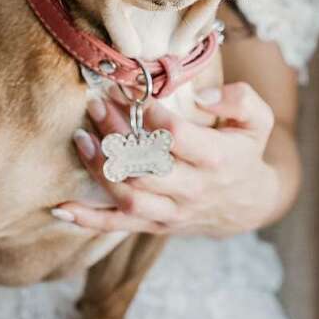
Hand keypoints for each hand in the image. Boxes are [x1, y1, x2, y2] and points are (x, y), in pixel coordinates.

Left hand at [52, 83, 280, 237]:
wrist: (248, 203)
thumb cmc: (245, 151)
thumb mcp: (257, 120)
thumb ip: (238, 100)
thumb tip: (201, 97)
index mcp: (216, 159)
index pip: (177, 136)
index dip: (152, 114)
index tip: (135, 92)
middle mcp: (192, 189)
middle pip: (145, 165)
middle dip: (115, 133)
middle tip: (96, 104)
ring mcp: (171, 211)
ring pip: (128, 196)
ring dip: (99, 168)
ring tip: (81, 138)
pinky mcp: (155, 224)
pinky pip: (117, 226)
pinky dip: (87, 219)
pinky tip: (61, 207)